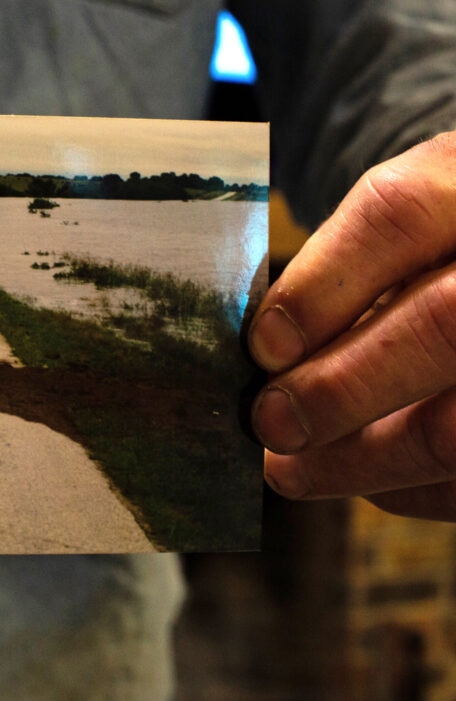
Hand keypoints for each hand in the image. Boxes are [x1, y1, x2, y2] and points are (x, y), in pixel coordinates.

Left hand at [249, 130, 455, 519]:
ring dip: (362, 458)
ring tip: (290, 468)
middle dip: (340, 387)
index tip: (263, 346)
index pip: (398, 216)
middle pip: (442, 323)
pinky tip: (359, 474)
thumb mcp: (398, 226)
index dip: (321, 286)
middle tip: (269, 422)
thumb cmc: (434, 247)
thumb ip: (341, 274)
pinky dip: (405, 484)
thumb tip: (265, 362)